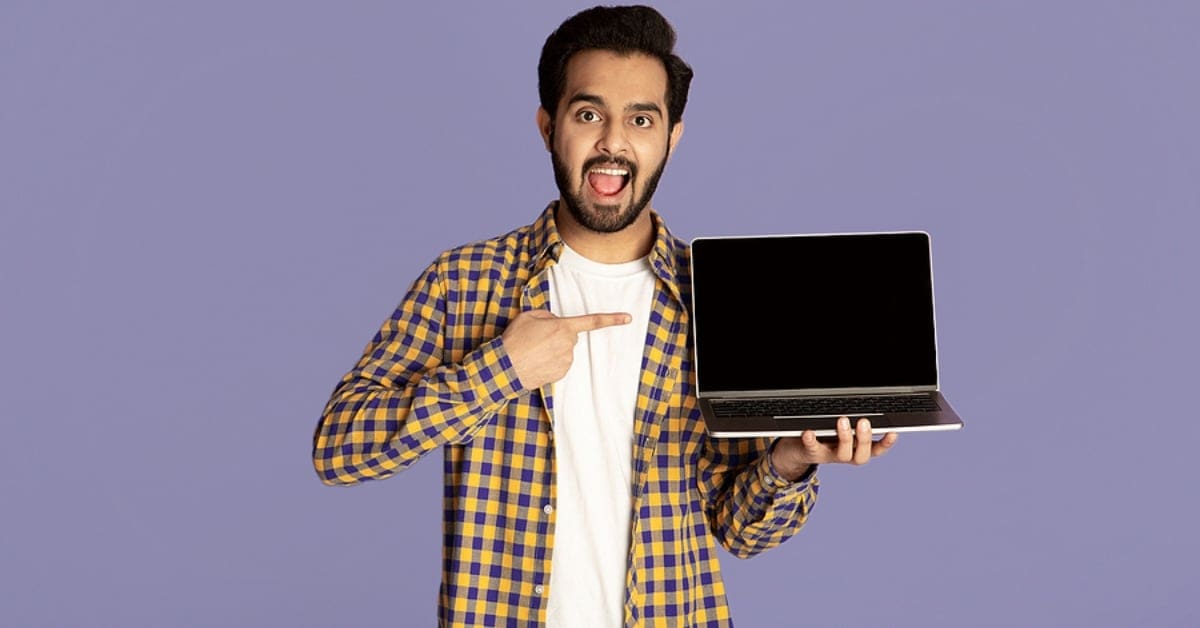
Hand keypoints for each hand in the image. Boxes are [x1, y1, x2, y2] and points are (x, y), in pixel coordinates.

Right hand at [500, 309, 630, 389]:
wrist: (505, 367)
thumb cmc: (515, 340)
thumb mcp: (528, 316)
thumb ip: (547, 316)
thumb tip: (554, 322)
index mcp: (563, 327)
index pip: (592, 322)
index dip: (612, 319)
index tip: (628, 318)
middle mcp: (568, 345)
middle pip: (569, 337)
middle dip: (557, 336)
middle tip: (536, 339)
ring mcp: (565, 362)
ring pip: (564, 352)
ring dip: (552, 350)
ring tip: (532, 352)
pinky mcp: (560, 374)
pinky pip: (559, 365)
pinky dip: (549, 363)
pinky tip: (535, 362)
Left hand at [770, 417, 898, 481]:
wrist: (796, 451)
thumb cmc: (823, 436)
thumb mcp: (841, 430)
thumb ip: (853, 422)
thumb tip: (864, 404)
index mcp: (855, 449)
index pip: (876, 450)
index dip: (886, 444)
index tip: (893, 432)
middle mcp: (845, 455)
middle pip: (861, 456)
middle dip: (865, 439)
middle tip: (863, 422)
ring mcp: (829, 455)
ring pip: (842, 455)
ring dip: (845, 438)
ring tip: (842, 421)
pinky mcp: (811, 453)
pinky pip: (812, 448)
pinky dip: (811, 440)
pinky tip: (810, 431)